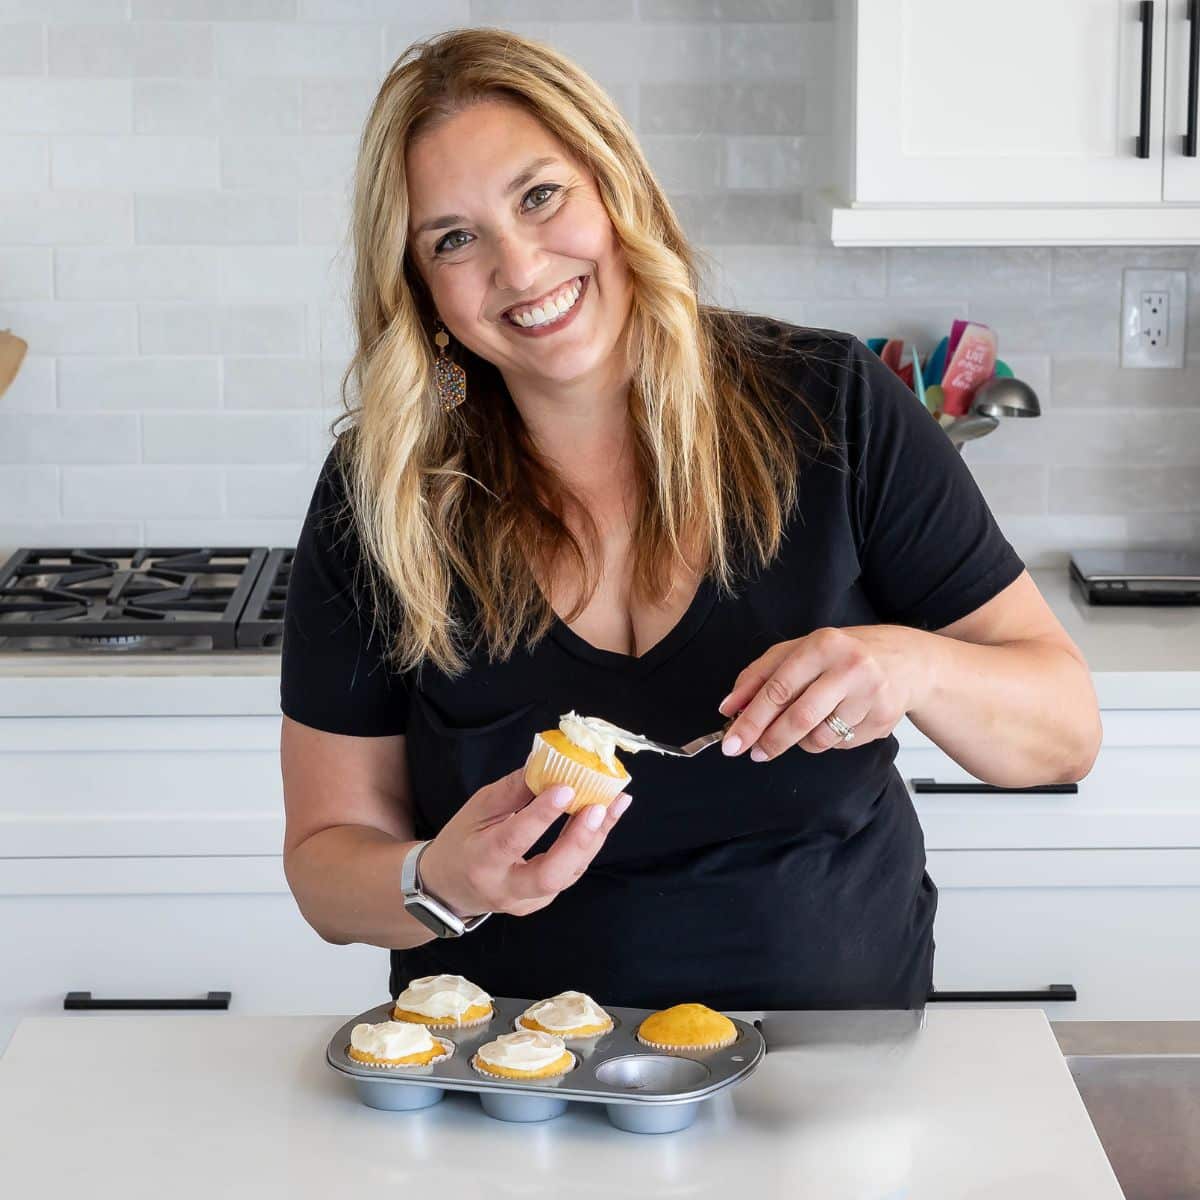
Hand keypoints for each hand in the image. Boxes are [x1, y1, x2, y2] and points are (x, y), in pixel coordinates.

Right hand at [418, 767, 631, 919]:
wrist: (449, 888)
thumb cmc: (462, 842)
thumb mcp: (476, 809)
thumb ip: (512, 790)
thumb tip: (546, 762)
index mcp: (480, 861)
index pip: (513, 840)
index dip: (541, 816)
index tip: (566, 788)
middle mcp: (504, 888)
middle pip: (549, 875)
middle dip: (578, 840)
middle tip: (598, 807)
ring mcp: (527, 901)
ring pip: (568, 875)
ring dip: (594, 838)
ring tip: (616, 803)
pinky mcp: (542, 902)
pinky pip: (571, 873)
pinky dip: (589, 844)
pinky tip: (605, 817)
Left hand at [717, 625, 930, 761]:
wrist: (907, 660)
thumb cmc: (843, 653)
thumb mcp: (800, 650)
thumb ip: (760, 675)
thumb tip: (729, 706)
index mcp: (822, 645)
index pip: (778, 688)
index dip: (752, 718)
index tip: (733, 741)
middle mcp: (850, 668)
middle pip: (799, 718)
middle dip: (771, 741)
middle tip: (755, 753)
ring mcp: (871, 696)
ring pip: (819, 738)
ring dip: (801, 741)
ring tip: (805, 724)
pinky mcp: (883, 720)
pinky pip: (840, 745)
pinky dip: (828, 740)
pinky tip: (837, 719)